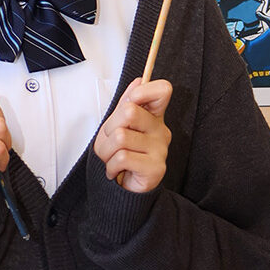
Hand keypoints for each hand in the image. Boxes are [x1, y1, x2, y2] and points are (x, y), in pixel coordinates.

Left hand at [94, 78, 172, 193]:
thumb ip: (127, 103)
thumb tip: (139, 80)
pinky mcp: (156, 168)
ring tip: (112, 159)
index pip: (163, 90)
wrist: (124, 189)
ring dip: (107, 151)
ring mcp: (161, 149)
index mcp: (154, 116)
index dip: (142, 92)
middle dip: (109, 128)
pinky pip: (122, 157)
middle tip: (112, 142)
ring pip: (121, 137)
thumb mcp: (117, 125)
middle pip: (129, 111)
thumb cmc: (120, 154)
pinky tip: (117, 171)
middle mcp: (161, 130)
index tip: (129, 103)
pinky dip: (111, 166)